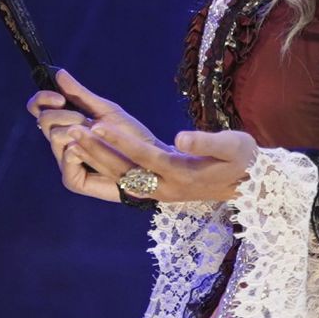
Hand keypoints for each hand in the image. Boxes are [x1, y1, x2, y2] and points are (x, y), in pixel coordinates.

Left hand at [27, 70, 255, 205]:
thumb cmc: (242, 160)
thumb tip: (181, 139)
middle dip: (96, 150)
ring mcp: (158, 192)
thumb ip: (206, 143)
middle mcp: (166, 188)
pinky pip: (122, 179)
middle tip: (71, 130)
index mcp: (184, 175)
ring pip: (119, 176)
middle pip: (124, 169)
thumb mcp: (233, 146)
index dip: (121, 142)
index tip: (98, 125)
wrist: (248, 186)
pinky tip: (86, 152)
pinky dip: (102, 166)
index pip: (146, 157)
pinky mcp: (155, 191)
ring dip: (94, 158)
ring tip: (70, 138)